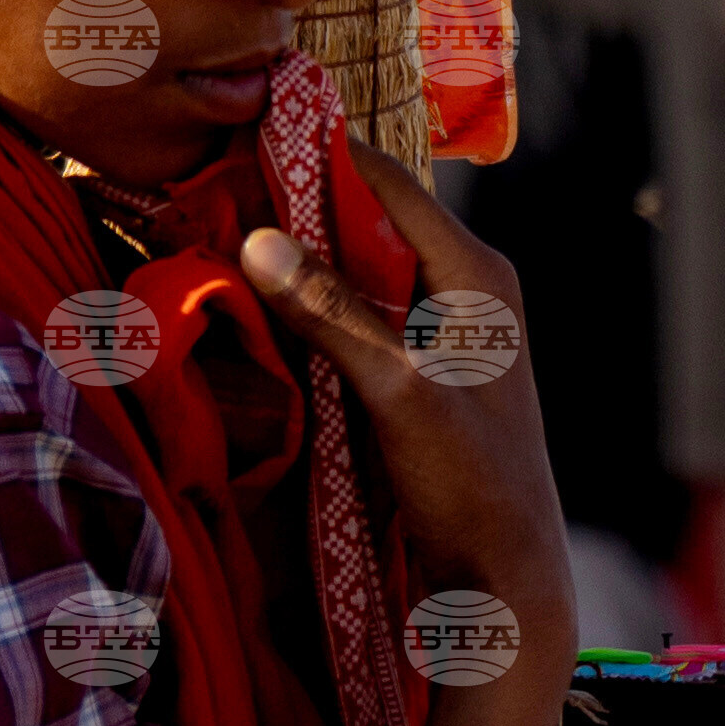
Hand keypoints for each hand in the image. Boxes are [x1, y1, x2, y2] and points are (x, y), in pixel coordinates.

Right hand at [246, 144, 577, 725]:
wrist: (506, 584)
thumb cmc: (469, 486)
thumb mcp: (397, 394)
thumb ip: (332, 315)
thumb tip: (258, 240)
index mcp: (476, 271)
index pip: (386, 180)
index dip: (318, 156)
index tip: (243, 141)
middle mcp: (468, 286)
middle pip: (372, 220)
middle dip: (300, 209)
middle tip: (218, 196)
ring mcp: (449, 331)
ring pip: (364, 269)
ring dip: (305, 262)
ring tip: (227, 245)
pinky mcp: (427, 372)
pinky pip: (366, 314)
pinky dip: (320, 307)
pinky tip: (269, 315)